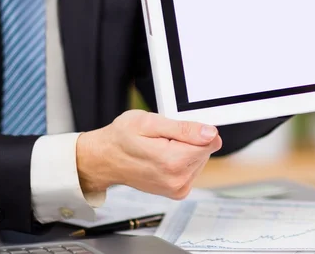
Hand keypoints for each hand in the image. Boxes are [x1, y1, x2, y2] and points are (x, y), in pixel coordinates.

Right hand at [76, 110, 221, 198]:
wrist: (104, 159)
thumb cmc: (122, 138)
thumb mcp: (150, 122)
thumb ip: (184, 129)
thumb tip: (210, 133)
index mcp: (173, 162)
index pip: (210, 141)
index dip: (195, 130)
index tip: (176, 130)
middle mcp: (178, 179)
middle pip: (206, 150)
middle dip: (189, 140)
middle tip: (163, 138)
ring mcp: (177, 188)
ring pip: (201, 159)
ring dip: (184, 150)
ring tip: (160, 148)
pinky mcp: (177, 191)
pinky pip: (193, 170)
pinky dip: (182, 161)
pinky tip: (163, 158)